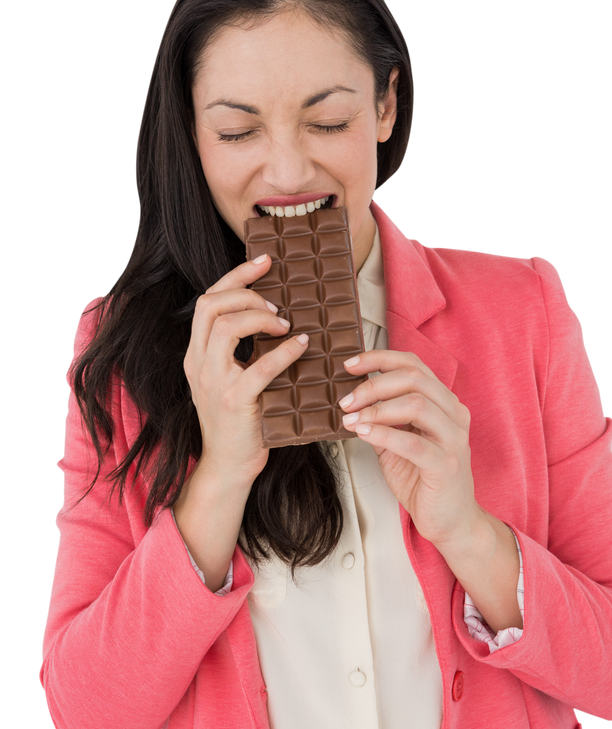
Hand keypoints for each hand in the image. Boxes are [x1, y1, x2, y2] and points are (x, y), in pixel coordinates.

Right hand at [183, 255, 309, 483]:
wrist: (228, 466)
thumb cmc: (239, 423)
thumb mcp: (230, 379)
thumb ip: (240, 351)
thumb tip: (277, 316)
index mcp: (195, 354)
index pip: (207, 301)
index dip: (235, 276)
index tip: (263, 262)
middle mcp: (197, 363)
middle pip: (210, 305)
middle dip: (245, 291)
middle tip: (276, 302)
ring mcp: (211, 382)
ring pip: (225, 327)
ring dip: (259, 317)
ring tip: (283, 324)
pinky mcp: (232, 402)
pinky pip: (258, 367)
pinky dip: (283, 351)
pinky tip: (300, 345)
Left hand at [339, 351, 481, 547]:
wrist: (450, 521)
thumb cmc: (425, 480)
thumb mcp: (397, 443)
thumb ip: (382, 420)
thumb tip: (351, 401)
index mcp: (443, 403)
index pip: (413, 365)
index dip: (379, 359)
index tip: (350, 365)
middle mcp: (453, 414)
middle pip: (413, 378)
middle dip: (372, 384)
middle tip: (345, 399)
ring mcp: (453, 439)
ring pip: (415, 404)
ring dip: (376, 409)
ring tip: (351, 418)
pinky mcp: (446, 465)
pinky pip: (413, 442)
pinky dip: (384, 434)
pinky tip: (363, 434)